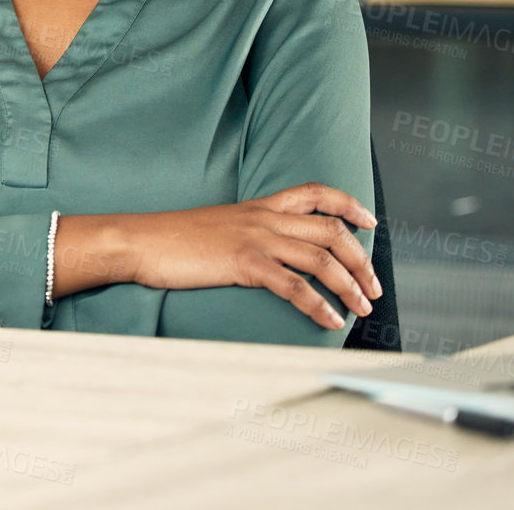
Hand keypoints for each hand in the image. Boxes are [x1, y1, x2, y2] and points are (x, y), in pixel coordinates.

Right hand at [67, 183, 380, 330]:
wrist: (139, 240)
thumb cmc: (171, 240)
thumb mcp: (217, 226)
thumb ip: (246, 233)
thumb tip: (267, 255)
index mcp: (258, 206)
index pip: (316, 193)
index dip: (350, 204)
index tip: (371, 221)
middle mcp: (263, 218)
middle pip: (331, 230)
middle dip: (361, 259)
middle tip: (374, 287)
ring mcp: (255, 238)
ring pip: (321, 257)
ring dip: (349, 284)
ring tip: (362, 308)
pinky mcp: (243, 263)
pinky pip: (294, 285)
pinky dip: (318, 304)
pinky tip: (330, 320)